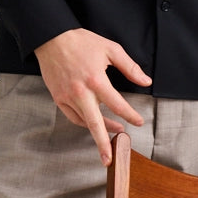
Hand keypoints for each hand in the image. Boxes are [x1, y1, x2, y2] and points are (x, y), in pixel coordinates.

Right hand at [33, 28, 152, 164]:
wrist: (51, 38)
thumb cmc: (82, 42)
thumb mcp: (110, 49)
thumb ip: (130, 67)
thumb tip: (146, 81)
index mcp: (96, 80)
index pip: (117, 104)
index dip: (129, 115)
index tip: (138, 122)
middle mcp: (80, 92)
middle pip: (95, 124)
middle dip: (103, 143)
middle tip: (111, 159)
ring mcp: (67, 97)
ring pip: (84, 121)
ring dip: (98, 131)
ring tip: (111, 136)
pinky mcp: (58, 98)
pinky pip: (73, 116)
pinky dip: (84, 122)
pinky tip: (93, 124)